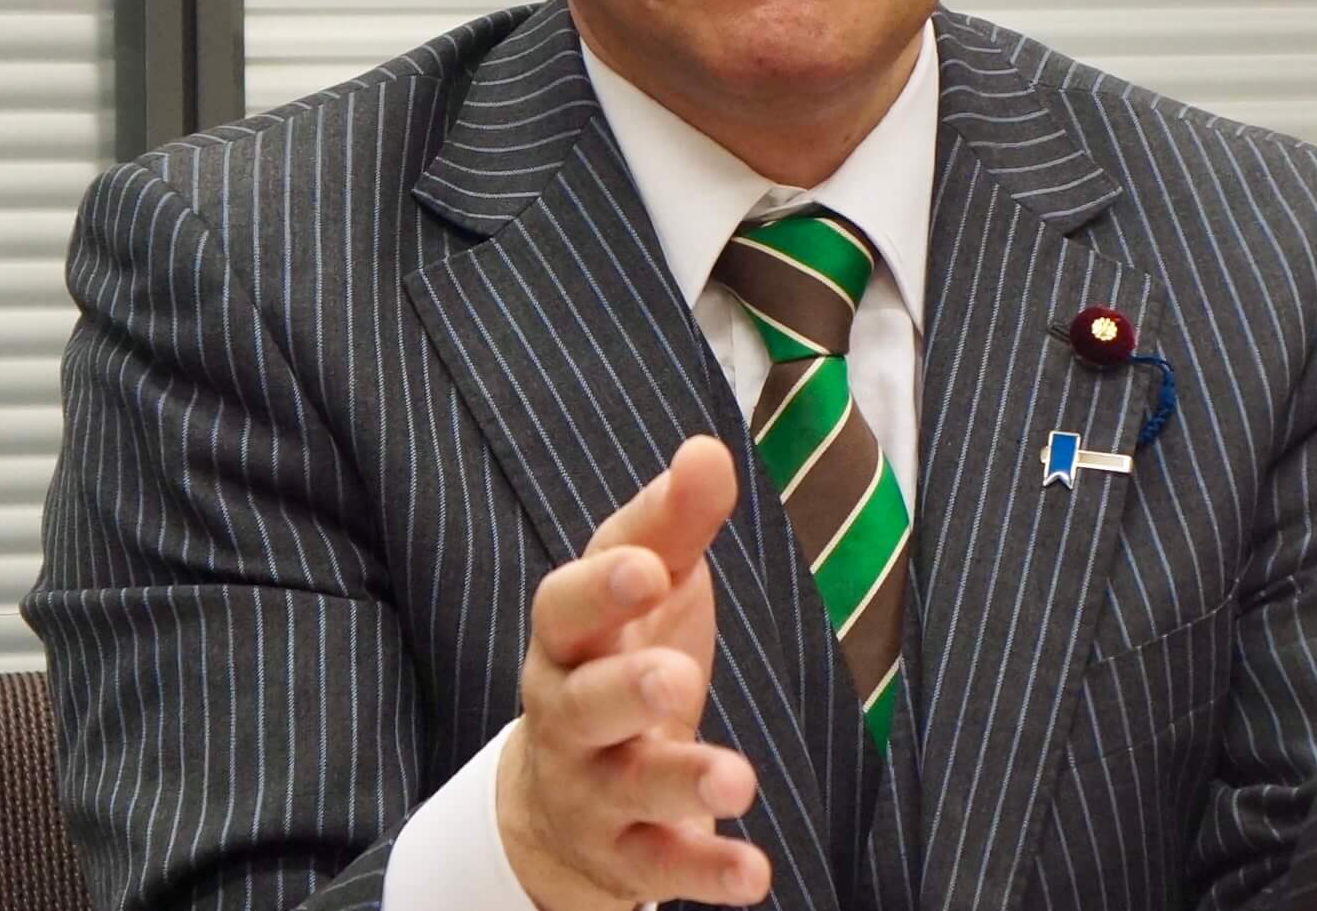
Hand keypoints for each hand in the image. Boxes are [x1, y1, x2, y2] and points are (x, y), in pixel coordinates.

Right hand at [499, 435, 769, 910]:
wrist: (560, 803)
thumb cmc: (617, 662)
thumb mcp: (645, 591)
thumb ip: (675, 524)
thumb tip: (708, 449)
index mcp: (569, 641)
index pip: (566, 608)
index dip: (603, 587)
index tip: (650, 566)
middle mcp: (569, 716)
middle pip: (584, 704)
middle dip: (629, 690)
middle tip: (677, 680)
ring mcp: (593, 790)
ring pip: (628, 787)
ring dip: (681, 783)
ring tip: (738, 781)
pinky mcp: (627, 855)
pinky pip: (662, 866)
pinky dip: (706, 872)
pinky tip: (756, 873)